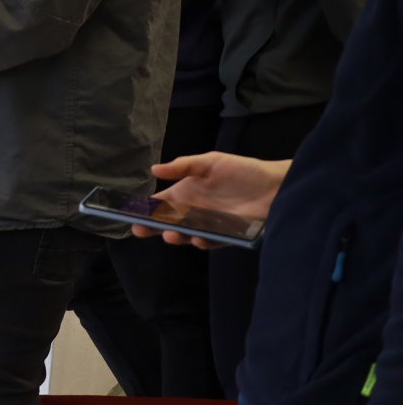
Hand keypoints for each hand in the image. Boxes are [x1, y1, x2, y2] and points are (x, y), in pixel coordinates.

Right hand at [137, 151, 287, 246]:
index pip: (159, 203)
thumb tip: (153, 168)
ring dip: (176, 236)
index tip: (128, 214)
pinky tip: (197, 237)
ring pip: (185, 234)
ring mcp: (208, 225)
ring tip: (170, 234)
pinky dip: (202, 241)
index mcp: (186, 192)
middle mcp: (194, 211)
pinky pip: (210, 242)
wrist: (277, 186)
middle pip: (166, 222)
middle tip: (139, 229)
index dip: (143, 209)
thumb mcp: (210, 162)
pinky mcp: (225, 235)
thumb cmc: (243, 171)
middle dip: (151, 227)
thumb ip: (183, 166)